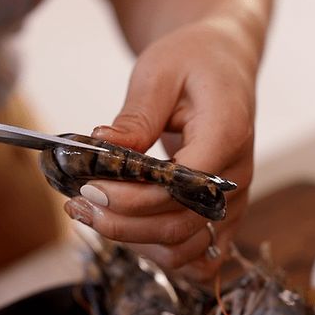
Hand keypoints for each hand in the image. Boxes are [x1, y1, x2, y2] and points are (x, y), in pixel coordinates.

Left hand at [63, 18, 259, 280]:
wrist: (224, 63)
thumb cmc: (194, 61)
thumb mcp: (159, 72)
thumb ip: (136, 115)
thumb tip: (102, 146)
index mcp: (227, 134)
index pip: (181, 186)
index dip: (133, 197)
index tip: (89, 188)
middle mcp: (235, 176)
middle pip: (180, 225)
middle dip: (123, 224)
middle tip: (79, 204)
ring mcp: (231, 200)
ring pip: (185, 248)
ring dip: (136, 243)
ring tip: (93, 217)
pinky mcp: (221, 212)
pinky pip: (196, 253)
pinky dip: (161, 253)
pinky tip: (129, 232)